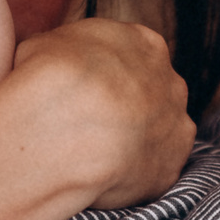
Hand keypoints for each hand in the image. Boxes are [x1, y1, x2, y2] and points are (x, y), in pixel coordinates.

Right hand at [10, 19, 194, 208]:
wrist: (68, 125)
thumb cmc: (51, 77)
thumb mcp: (45, 44)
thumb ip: (66, 53)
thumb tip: (55, 65)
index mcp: (143, 43)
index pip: (131, 57)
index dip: (104, 77)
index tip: (83, 93)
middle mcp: (169, 80)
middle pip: (150, 93)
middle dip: (124, 108)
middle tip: (88, 126)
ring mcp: (175, 122)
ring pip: (157, 131)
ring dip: (132, 141)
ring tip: (92, 156)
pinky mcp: (172, 163)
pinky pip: (155, 168)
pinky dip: (133, 173)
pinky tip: (104, 176)